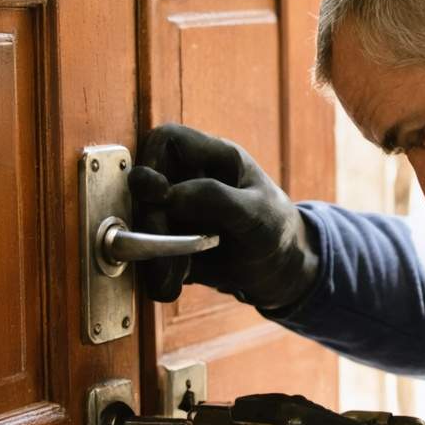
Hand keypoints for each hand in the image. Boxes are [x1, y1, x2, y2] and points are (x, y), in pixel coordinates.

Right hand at [128, 123, 318, 307]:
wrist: (282, 271)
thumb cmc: (277, 228)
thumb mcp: (256, 212)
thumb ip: (215, 198)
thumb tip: (166, 195)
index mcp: (212, 157)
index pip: (166, 140)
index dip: (152, 161)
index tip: (157, 194)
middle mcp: (188, 180)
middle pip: (145, 186)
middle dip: (150, 219)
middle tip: (162, 246)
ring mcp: (176, 211)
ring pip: (143, 224)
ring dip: (152, 253)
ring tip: (174, 274)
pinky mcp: (170, 242)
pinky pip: (150, 253)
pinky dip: (156, 271)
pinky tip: (170, 284)